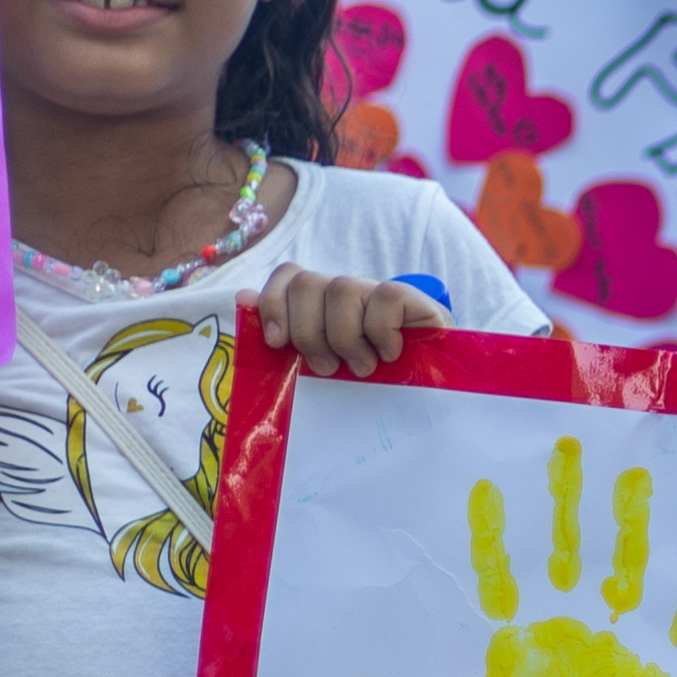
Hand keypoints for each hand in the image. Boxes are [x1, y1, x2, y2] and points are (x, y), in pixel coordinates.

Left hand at [254, 263, 442, 378]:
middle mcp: (349, 294)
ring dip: (344, 336)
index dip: (274, 302)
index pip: (289, 275)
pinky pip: (384, 297)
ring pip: (341, 288)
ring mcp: (380, 295)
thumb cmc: (372, 390)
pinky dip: (380, 330)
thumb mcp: (324, 369)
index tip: (278, 343)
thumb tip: (242, 297)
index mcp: (323, 307)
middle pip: (307, 281)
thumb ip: (286, 337)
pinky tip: (390, 353)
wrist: (434, 402)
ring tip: (362, 367)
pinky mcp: (415, 301)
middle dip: (308, 331)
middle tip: (327, 367)